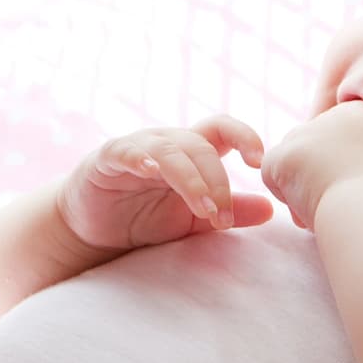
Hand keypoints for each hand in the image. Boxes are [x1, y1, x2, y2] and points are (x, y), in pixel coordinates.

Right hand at [57, 115, 273, 251]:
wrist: (93, 231)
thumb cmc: (144, 219)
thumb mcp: (193, 220)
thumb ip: (228, 212)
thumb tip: (270, 209)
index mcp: (191, 153)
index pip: (222, 131)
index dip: (244, 137)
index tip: (260, 161)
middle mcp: (167, 144)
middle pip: (201, 146)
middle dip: (217, 182)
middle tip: (222, 218)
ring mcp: (137, 148)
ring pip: (171, 151)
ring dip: (191, 180)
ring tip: (203, 211)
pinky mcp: (108, 159)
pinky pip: (127, 151)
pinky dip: (141, 159)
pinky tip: (152, 172)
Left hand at [261, 100, 362, 229]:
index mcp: (362, 114)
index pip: (339, 139)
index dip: (344, 168)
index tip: (361, 189)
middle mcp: (330, 116)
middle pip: (315, 149)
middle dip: (321, 176)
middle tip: (344, 202)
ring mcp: (304, 133)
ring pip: (294, 163)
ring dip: (305, 188)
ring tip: (330, 207)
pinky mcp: (283, 155)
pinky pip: (272, 176)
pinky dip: (287, 197)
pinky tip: (310, 207)